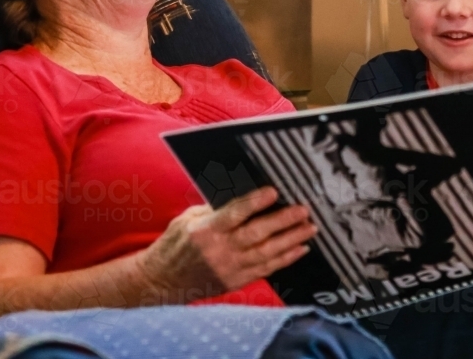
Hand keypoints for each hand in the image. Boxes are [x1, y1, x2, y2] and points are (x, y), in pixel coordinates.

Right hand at [137, 187, 315, 301]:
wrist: (162, 281)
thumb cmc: (176, 244)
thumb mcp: (188, 219)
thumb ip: (215, 209)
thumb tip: (242, 193)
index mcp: (205, 231)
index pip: (234, 214)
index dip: (255, 203)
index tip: (273, 191)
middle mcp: (219, 251)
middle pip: (257, 234)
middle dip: (283, 221)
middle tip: (303, 210)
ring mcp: (229, 268)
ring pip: (266, 253)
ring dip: (291, 239)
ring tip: (310, 227)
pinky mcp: (236, 281)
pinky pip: (266, 269)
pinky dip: (285, 259)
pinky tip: (301, 248)